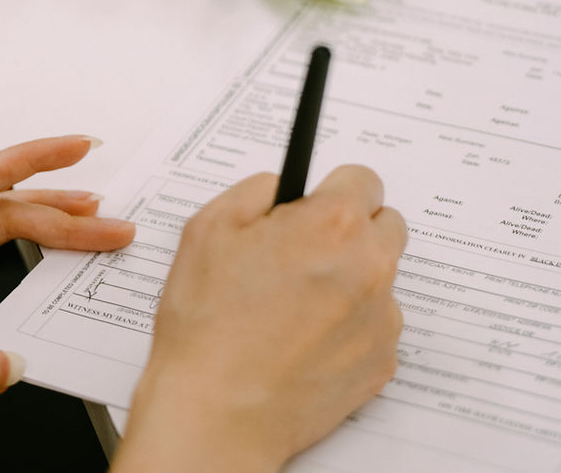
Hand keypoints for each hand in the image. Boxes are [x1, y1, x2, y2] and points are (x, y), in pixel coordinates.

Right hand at [113, 166, 406, 471]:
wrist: (218, 410)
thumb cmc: (207, 323)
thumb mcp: (207, 229)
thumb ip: (255, 190)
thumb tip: (283, 187)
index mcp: (331, 225)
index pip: (363, 179)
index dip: (330, 191)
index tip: (314, 206)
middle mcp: (371, 266)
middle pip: (384, 226)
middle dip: (349, 232)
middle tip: (303, 254)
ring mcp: (383, 318)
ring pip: (379, 278)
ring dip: (349, 280)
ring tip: (293, 307)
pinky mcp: (382, 361)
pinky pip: (375, 326)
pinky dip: (347, 326)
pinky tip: (302, 340)